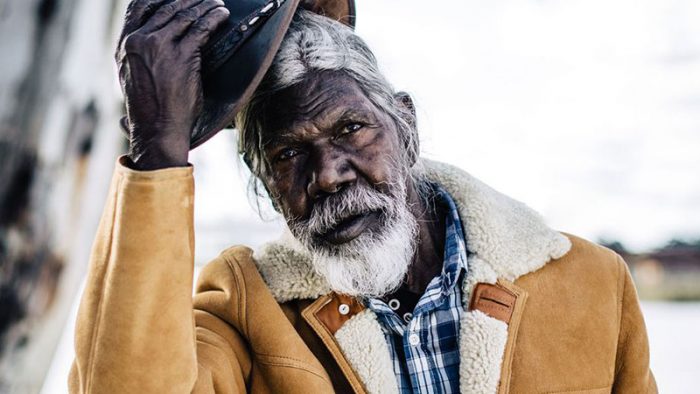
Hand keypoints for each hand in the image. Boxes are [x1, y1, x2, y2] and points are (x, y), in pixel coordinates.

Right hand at [115, 0, 228, 169]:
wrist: (157, 127)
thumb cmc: (148, 108)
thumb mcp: (131, 75)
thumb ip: (137, 55)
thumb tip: (145, 43)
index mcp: (125, 43)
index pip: (139, 7)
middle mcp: (140, 40)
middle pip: (167, 7)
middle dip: (188, 0)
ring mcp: (160, 46)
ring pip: (186, 15)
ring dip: (205, 6)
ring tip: (217, 4)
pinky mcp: (182, 55)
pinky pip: (202, 28)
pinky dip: (215, 18)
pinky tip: (222, 15)